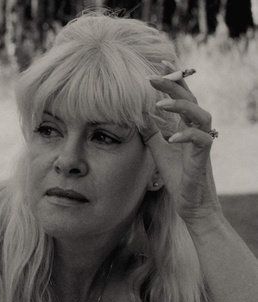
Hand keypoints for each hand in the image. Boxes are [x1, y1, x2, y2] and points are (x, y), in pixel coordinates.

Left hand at [139, 62, 221, 225]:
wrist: (189, 201)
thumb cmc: (175, 172)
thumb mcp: (157, 146)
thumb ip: (150, 128)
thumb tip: (134, 111)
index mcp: (185, 124)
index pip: (181, 96)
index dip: (173, 78)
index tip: (160, 63)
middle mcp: (196, 128)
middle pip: (190, 98)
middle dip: (173, 84)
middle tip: (153, 77)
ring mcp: (202, 142)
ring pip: (201, 115)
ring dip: (181, 106)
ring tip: (160, 103)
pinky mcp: (204, 157)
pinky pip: (201, 140)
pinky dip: (186, 136)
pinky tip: (170, 136)